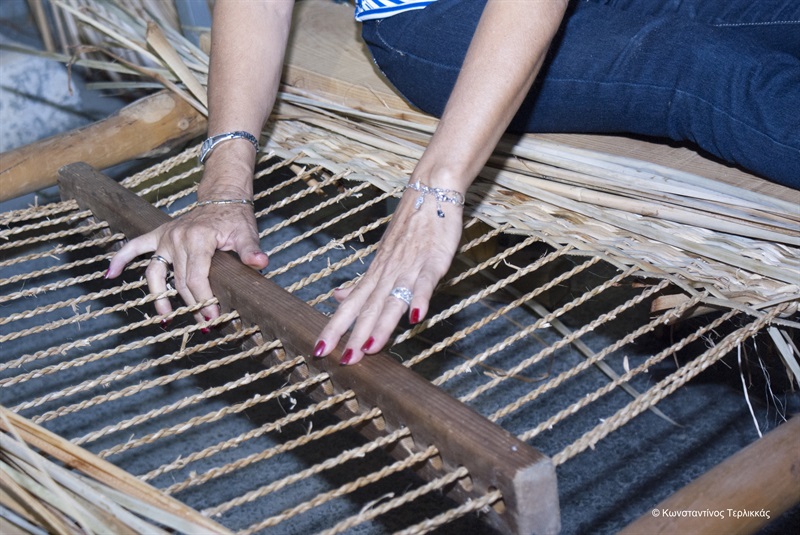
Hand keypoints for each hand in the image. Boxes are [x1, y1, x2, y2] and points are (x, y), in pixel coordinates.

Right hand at [106, 202, 267, 322]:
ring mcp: (165, 237)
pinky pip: (134, 247)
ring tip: (166, 317)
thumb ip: (250, 250)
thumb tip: (261, 263)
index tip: (212, 317)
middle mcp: (177, 238)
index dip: (203, 300)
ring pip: (156, 272)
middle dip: (191, 304)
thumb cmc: (235, 218)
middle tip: (203, 324)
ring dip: (159, 296)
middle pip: (180, 280)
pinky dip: (121, 259)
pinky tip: (110, 275)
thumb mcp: (246, 233)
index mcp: (198, 239)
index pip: (196, 277)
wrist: (222, 198)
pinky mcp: (158, 235)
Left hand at [314, 187, 462, 364]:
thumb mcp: (382, 256)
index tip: (320, 350)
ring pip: (393, 298)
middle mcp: (388, 272)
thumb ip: (363, 282)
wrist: (431, 191)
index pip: (351, 305)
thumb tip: (337, 297)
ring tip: (370, 349)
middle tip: (342, 361)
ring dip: (382, 324)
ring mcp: (410, 266)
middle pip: (369, 307)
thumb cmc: (410, 226)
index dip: (335, 328)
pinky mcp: (433, 260)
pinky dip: (421, 298)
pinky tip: (417, 317)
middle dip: (355, 335)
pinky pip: (426, 281)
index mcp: (376, 274)